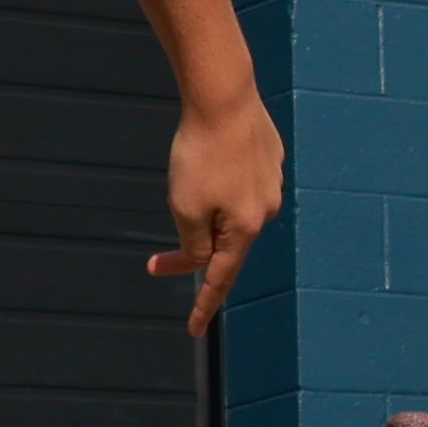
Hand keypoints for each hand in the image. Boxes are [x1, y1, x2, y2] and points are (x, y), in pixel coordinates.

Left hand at [155, 91, 283, 331]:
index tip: (192, 330)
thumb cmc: (200, 155)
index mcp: (244, 228)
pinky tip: (211, 157)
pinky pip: (241, 180)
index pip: (221, 278)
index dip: (204, 306)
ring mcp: (271, 182)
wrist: (224, 96)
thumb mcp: (186, 209)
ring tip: (189, 172)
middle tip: (156, 259)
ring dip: (207, 207)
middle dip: (194, 246)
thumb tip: (205, 259)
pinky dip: (221, 180)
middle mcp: (265, 210)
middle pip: (225, 243)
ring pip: (232, 210)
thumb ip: (195, 244)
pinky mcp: (269, 156)